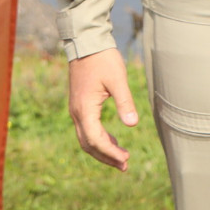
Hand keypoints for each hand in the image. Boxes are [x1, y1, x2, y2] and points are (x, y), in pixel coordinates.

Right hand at [67, 48, 139, 170]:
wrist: (86, 44)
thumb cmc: (103, 59)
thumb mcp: (118, 79)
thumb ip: (125, 102)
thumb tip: (133, 124)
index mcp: (84, 109)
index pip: (95, 140)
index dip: (110, 152)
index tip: (126, 159)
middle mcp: (76, 113)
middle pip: (88, 144)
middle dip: (106, 157)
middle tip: (125, 165)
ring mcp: (76, 110)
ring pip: (86, 139)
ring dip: (102, 150)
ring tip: (121, 159)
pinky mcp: (80, 106)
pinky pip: (87, 129)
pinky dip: (99, 139)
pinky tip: (113, 141)